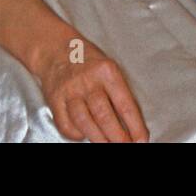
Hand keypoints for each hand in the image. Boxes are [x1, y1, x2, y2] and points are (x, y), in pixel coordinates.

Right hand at [31, 30, 148, 142]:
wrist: (56, 49)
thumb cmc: (88, 61)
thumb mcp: (108, 68)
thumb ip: (118, 92)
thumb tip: (132, 124)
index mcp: (107, 71)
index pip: (125, 104)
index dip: (135, 126)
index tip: (141, 140)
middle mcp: (87, 80)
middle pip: (104, 115)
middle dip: (117, 137)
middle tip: (125, 146)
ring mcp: (69, 90)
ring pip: (84, 121)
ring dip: (98, 138)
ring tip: (107, 145)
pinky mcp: (54, 99)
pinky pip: (65, 124)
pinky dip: (76, 134)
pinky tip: (84, 135)